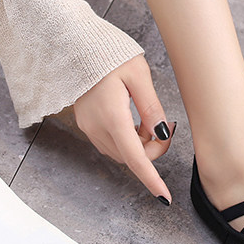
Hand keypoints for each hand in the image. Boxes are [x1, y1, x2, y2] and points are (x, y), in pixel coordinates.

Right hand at [73, 55, 173, 202]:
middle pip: (131, 157)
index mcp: (112, 116)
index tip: (164, 198)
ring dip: (140, 144)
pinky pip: (112, 141)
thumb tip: (161, 134)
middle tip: (168, 127)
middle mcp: (97, 127)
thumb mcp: (138, 75)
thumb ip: (151, 107)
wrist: (76, 45)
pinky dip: (128, 138)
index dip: (151, 180)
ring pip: (122, 151)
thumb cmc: (109, 54)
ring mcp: (89, 127)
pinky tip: (135, 118)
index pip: (135, 158)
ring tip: (151, 118)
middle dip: (153, 150)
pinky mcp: (86, 123)